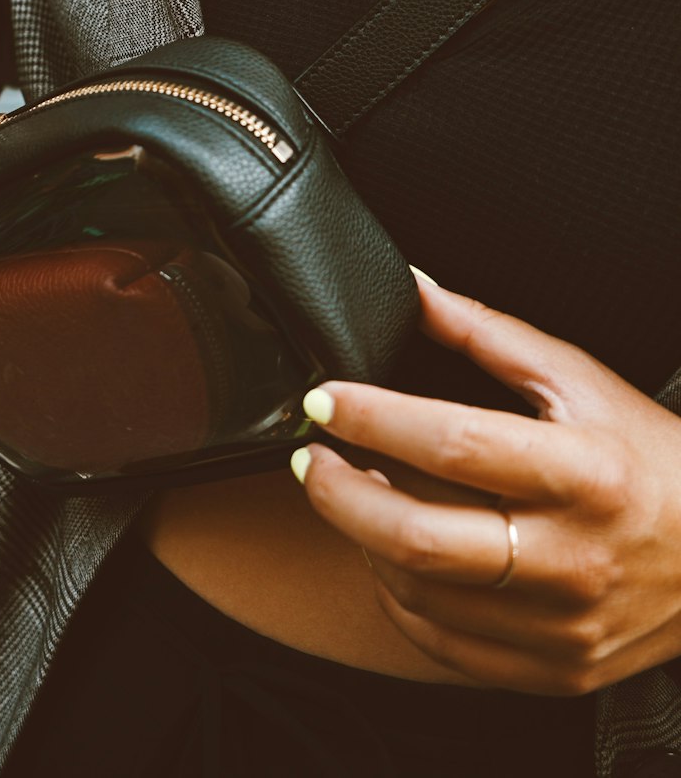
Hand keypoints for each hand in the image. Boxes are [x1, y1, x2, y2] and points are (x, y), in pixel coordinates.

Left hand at [291, 277, 680, 694]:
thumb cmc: (650, 457)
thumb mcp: (582, 381)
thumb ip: (489, 334)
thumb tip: (413, 289)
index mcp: (583, 474)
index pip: (454, 444)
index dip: (373, 418)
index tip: (323, 398)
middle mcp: (573, 559)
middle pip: (420, 538)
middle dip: (339, 493)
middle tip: (311, 456)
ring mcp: (562, 627)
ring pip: (420, 593)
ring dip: (362, 539)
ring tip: (353, 493)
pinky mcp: (554, 669)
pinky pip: (442, 643)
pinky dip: (397, 593)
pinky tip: (390, 551)